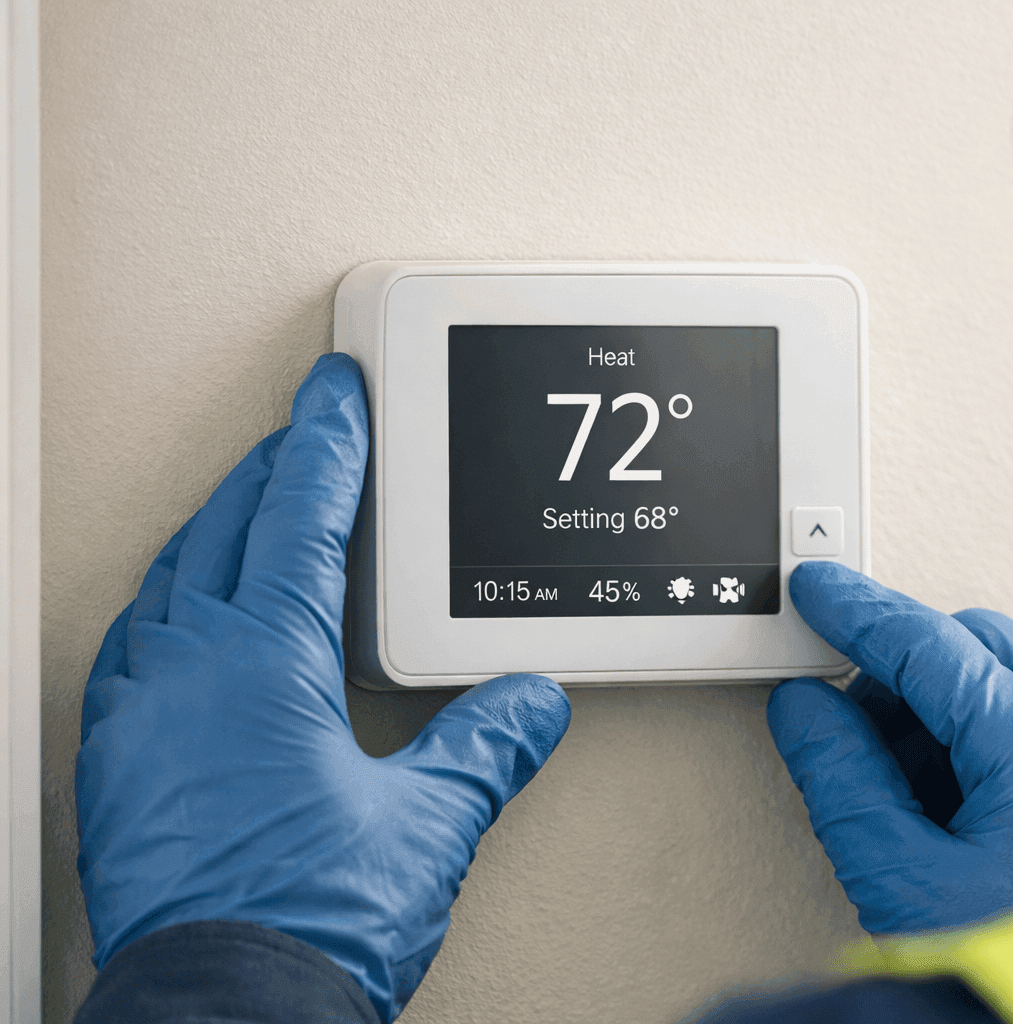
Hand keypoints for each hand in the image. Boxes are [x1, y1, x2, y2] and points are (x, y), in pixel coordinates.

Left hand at [75, 354, 570, 1021]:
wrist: (218, 1010)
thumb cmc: (304, 921)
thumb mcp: (427, 826)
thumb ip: (485, 747)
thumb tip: (528, 702)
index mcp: (262, 663)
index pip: (299, 520)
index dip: (326, 448)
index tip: (335, 397)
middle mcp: (185, 672)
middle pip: (228, 532)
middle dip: (273, 472)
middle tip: (306, 435)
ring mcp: (138, 716)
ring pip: (170, 582)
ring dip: (217, 532)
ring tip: (250, 511)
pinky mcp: (116, 765)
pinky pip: (132, 648)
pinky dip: (169, 607)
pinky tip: (184, 621)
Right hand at [768, 561, 1012, 934]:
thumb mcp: (912, 885)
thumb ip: (845, 782)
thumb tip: (807, 709)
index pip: (923, 640)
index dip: (857, 614)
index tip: (818, 592)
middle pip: (973, 642)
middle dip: (915, 684)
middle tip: (885, 758)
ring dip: (976, 696)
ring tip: (963, 795)